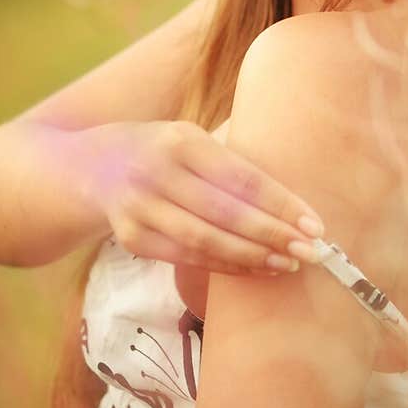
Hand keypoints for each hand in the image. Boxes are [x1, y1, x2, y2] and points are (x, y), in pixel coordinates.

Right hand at [85, 119, 323, 275]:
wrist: (93, 167)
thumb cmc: (163, 151)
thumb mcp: (191, 139)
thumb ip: (231, 162)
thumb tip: (293, 202)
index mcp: (181, 140)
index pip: (241, 177)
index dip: (281, 204)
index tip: (314, 225)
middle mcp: (156, 172)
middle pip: (225, 213)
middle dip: (273, 235)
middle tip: (312, 252)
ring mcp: (139, 208)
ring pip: (205, 240)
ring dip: (252, 256)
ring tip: (289, 264)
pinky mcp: (132, 238)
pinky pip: (187, 258)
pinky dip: (226, 267)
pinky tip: (256, 269)